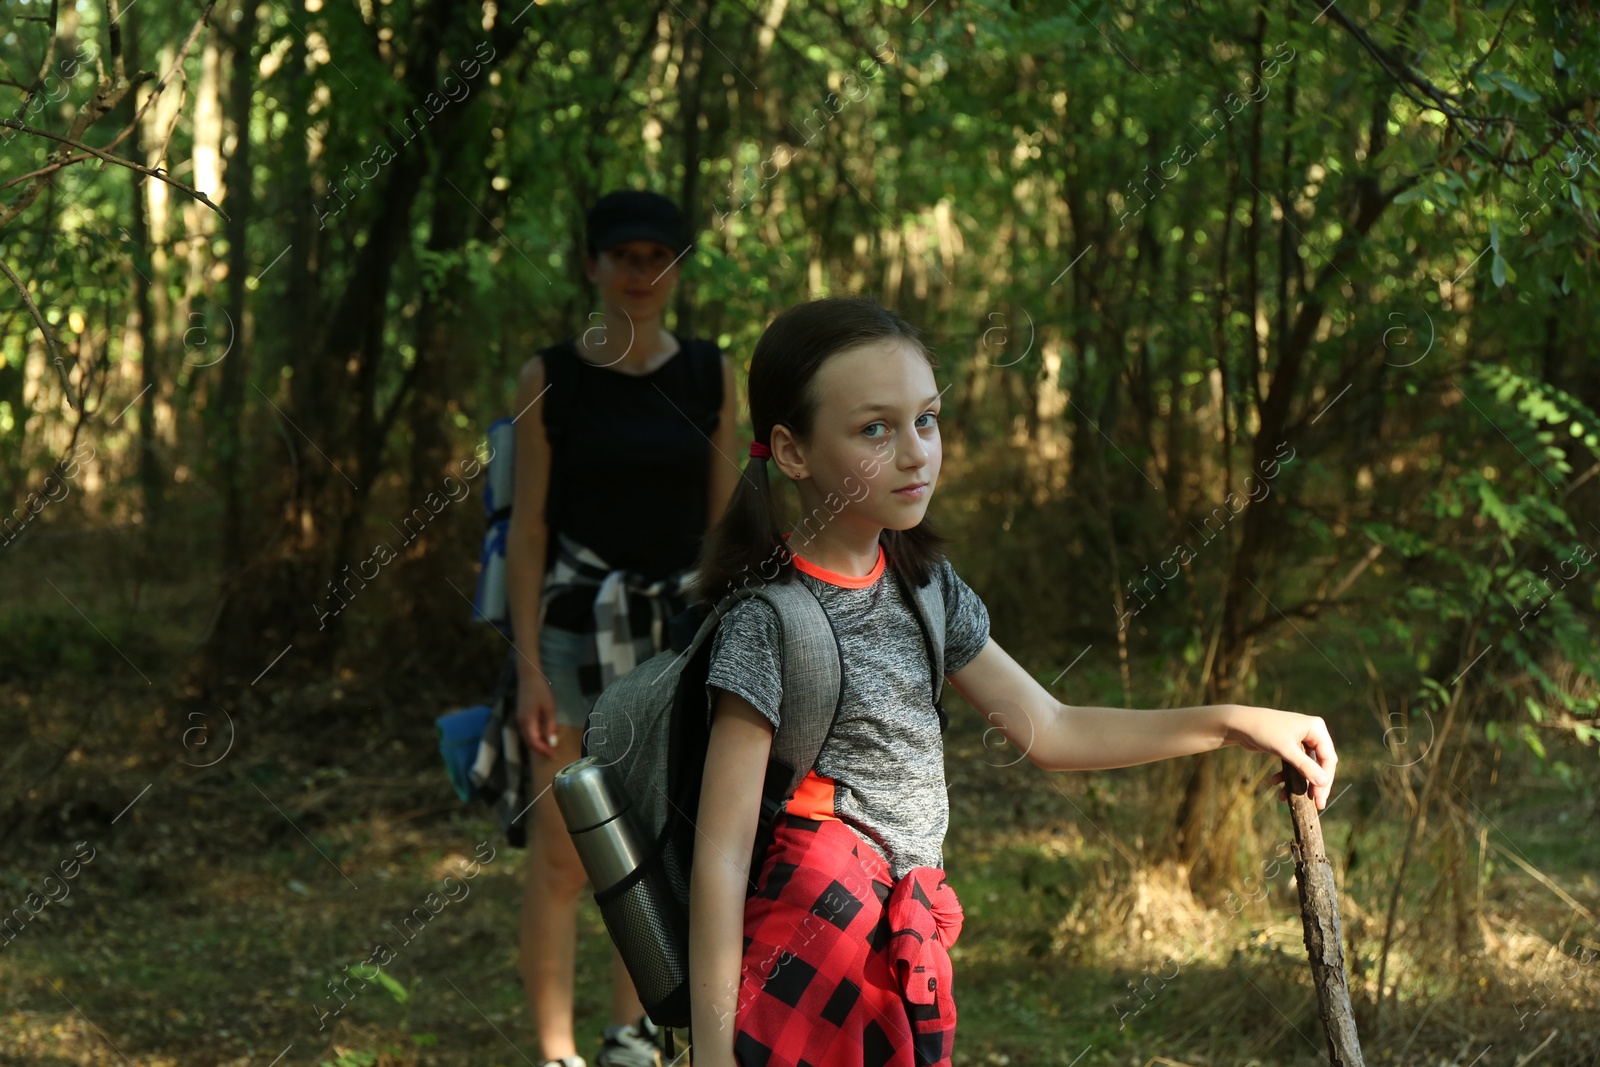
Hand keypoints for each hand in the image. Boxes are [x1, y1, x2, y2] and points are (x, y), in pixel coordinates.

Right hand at [516, 669, 560, 758]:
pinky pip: (527, 732)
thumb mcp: (549, 709)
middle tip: (553, 753)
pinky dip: (535, 737)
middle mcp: (520, 723)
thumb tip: (551, 743)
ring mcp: (519, 720)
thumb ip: (550, 727)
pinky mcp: (521, 716)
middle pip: (529, 743)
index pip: (534, 743)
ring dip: (538, 744)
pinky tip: (544, 736)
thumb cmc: (541, 691)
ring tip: (550, 747)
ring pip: (528, 738)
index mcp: (527, 722)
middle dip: (541, 750)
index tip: (554, 754)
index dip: (544, 751)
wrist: (529, 677)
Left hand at [1223, 705, 1337, 808]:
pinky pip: (1295, 765)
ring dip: (1298, 782)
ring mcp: (1301, 739)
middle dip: (1314, 784)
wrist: (1239, 723)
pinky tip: (1274, 783)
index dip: (1325, 780)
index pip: (1328, 758)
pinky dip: (1287, 775)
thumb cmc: (1263, 731)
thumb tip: (1323, 783)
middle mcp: (1312, 732)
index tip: (1319, 798)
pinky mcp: (1289, 746)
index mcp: (1316, 728)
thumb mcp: (1286, 750)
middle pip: (1320, 764)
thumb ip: (1305, 766)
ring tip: (1286, 796)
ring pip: (1307, 766)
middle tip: (1316, 804)